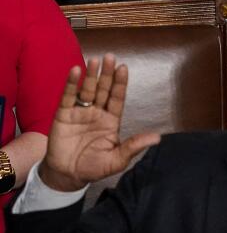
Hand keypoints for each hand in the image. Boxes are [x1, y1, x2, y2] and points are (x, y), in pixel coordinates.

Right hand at [40, 55, 160, 192]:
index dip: (120, 83)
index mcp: (111, 120)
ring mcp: (80, 113)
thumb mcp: (117, 160)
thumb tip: (157, 138)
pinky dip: (71, 84)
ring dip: (91, 75)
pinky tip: (75, 71)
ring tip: (95, 61)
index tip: (123, 68)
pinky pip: (68, 97)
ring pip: (87, 90)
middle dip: (107, 74)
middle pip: (103, 89)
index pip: (117, 97)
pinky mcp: (63, 115)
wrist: (67, 175)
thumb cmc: (94, 167)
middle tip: (110, 57)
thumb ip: (133, 147)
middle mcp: (97, 113)